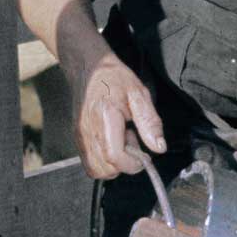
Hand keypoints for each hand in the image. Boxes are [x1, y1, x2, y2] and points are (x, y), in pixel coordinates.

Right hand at [69, 55, 165, 179]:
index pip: (115, 157)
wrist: (88, 67)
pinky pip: (90, 162)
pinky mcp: (77, 138)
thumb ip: (150, 123)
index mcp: (104, 119)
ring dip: (113, 163)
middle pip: (105, 169)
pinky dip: (104, 160)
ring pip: (96, 170)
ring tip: (121, 139)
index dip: (133, 163)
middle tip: (132, 140)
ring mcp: (79, 137)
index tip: (143, 155)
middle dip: (124, 163)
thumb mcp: (139, 94)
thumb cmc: (114, 77)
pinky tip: (112, 140)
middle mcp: (87, 132)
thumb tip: (159, 147)